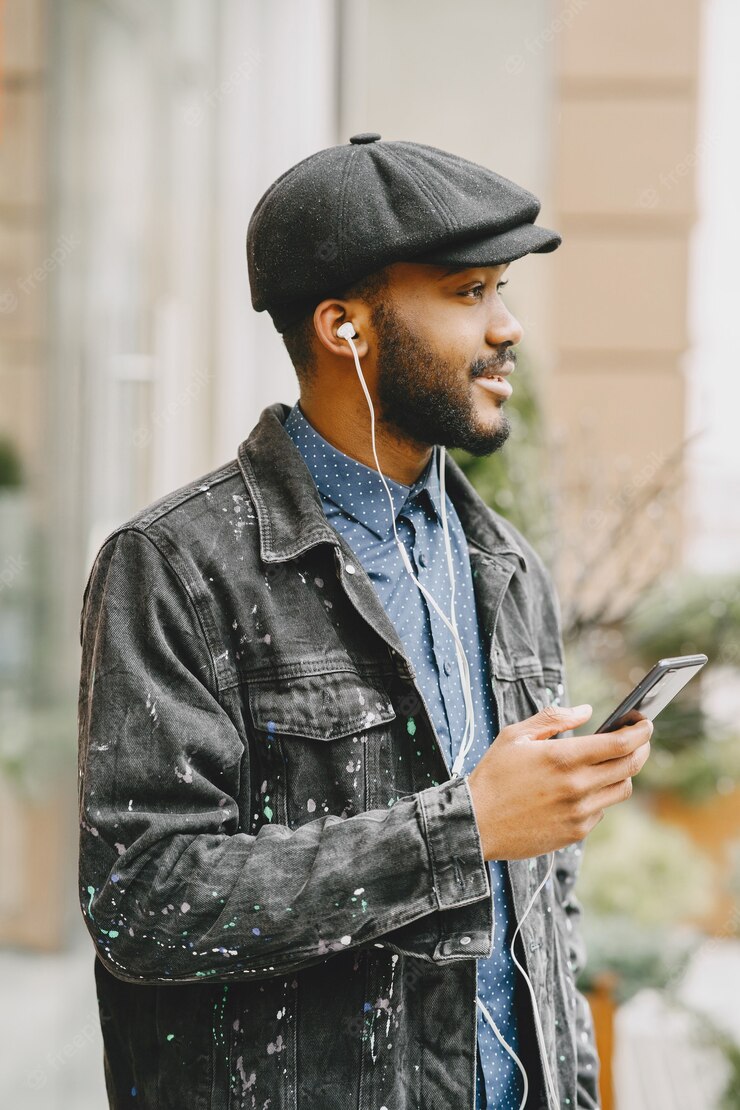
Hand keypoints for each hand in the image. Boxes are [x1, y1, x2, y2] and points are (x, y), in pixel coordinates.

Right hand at [466, 704, 652, 860]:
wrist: (476, 824)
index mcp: (563, 758)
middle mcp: (577, 786)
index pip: (620, 744)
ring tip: (611, 762)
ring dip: (623, 772)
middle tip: (639, 738)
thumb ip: (553, 718)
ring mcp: (579, 812)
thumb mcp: (516, 736)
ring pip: (622, 789)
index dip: (640, 731)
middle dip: (641, 748)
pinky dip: (600, 795)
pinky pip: (602, 810)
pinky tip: (583, 787)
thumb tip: (586, 711)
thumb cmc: (493, 775)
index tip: (645, 722)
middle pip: (630, 766)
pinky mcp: (575, 832)